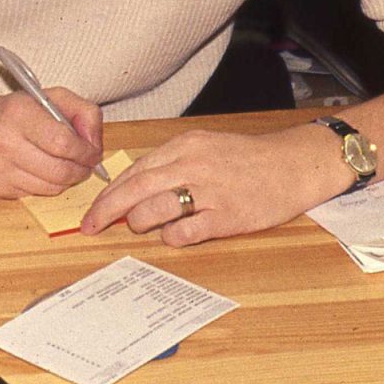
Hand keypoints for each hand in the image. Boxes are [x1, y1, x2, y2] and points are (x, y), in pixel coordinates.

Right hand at [0, 89, 103, 198]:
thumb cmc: (11, 112)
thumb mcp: (47, 97)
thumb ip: (81, 110)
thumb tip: (95, 142)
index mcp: (18, 112)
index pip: (63, 142)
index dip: (85, 152)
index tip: (93, 152)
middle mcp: (4, 141)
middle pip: (60, 170)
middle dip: (81, 170)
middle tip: (86, 164)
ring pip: (51, 187)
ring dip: (67, 180)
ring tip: (66, 166)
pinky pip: (36, 195)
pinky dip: (47, 186)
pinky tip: (42, 171)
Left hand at [79, 124, 348, 245]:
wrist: (293, 165)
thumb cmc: (248, 159)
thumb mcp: (206, 147)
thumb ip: (172, 163)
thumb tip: (135, 186)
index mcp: (185, 146)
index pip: (135, 170)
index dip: (110, 193)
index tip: (94, 209)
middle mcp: (193, 165)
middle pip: (135, 190)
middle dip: (107, 211)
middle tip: (91, 226)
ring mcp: (209, 192)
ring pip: (154, 210)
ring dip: (139, 223)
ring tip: (142, 227)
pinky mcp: (226, 217)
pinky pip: (184, 233)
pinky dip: (172, 237)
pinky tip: (176, 235)